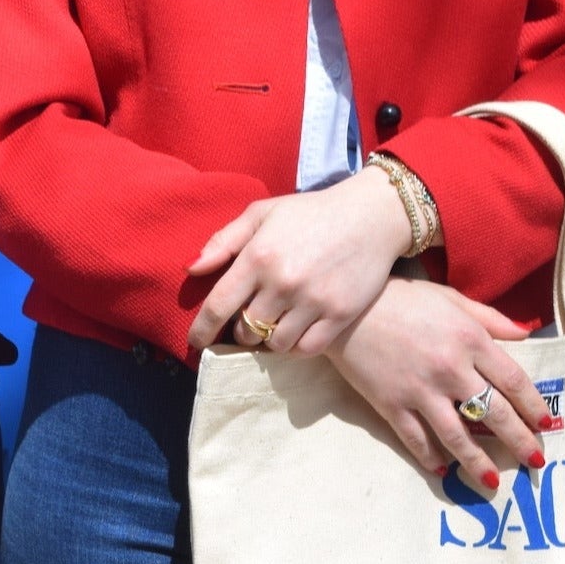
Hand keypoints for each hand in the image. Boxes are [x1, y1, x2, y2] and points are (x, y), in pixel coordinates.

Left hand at [187, 166, 413, 357]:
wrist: (371, 215)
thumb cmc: (310, 214)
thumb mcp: (264, 214)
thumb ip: (225, 240)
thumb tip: (192, 270)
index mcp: (259, 256)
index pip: (218, 306)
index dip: (201, 330)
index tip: (194, 342)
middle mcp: (283, 282)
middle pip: (245, 331)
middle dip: (243, 329)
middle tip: (255, 316)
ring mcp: (312, 301)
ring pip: (274, 344)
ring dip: (271, 339)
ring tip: (278, 321)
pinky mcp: (338, 315)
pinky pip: (304, 349)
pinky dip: (297, 346)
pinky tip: (298, 330)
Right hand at [323, 276, 551, 488]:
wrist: (349, 310)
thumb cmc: (403, 299)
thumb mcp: (452, 299)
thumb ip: (490, 319)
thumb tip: (525, 334)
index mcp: (470, 340)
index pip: (513, 381)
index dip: (534, 407)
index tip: (548, 426)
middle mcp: (451, 370)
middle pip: (494, 414)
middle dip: (518, 441)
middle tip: (534, 462)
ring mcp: (420, 391)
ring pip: (457, 436)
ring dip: (477, 463)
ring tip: (492, 483)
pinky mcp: (392, 406)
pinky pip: (416, 439)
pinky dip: (430, 458)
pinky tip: (442, 471)